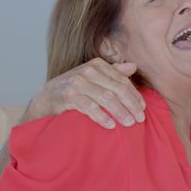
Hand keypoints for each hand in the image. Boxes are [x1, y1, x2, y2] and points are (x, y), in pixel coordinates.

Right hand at [26, 58, 143, 128]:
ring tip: (129, 123)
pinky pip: (90, 107)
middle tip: (140, 119)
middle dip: (131, 105)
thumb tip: (133, 66)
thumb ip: (113, 72)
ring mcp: (78, 83)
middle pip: (117, 89)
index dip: (135, 95)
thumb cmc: (74, 87)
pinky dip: (102, 116)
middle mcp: (88, 71)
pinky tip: (111, 125)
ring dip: (120, 112)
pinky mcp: (68, 96)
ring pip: (106, 98)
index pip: (122, 80)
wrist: (47, 96)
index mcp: (97, 65)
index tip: (143, 108)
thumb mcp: (94, 77)